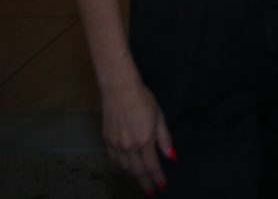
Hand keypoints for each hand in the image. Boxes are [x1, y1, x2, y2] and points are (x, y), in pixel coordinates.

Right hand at [102, 76, 172, 192]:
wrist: (119, 89)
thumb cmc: (143, 100)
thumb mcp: (159, 117)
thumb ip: (164, 139)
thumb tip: (171, 156)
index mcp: (144, 140)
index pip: (152, 166)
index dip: (157, 177)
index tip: (161, 186)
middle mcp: (128, 146)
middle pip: (137, 171)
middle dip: (145, 182)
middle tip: (151, 191)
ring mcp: (115, 144)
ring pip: (124, 167)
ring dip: (133, 176)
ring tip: (141, 181)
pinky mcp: (106, 140)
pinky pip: (114, 159)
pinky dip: (121, 167)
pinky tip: (126, 168)